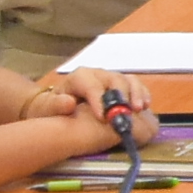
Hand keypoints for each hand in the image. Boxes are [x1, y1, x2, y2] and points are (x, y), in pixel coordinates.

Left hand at [25, 68, 144, 147]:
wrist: (57, 105)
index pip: (91, 85)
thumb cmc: (52, 108)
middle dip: (121, 97)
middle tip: (125, 114)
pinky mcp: (122, 86)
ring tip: (138, 109)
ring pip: (128, 80)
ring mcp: (111, 79)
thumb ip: (55, 105)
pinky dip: (142, 94)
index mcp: (79, 77)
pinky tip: (145, 106)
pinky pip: (135, 85)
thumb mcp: (47, 107)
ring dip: (135, 94)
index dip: (98, 100)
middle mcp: (98, 74)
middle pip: (114, 80)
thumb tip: (69, 103)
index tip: (103, 118)